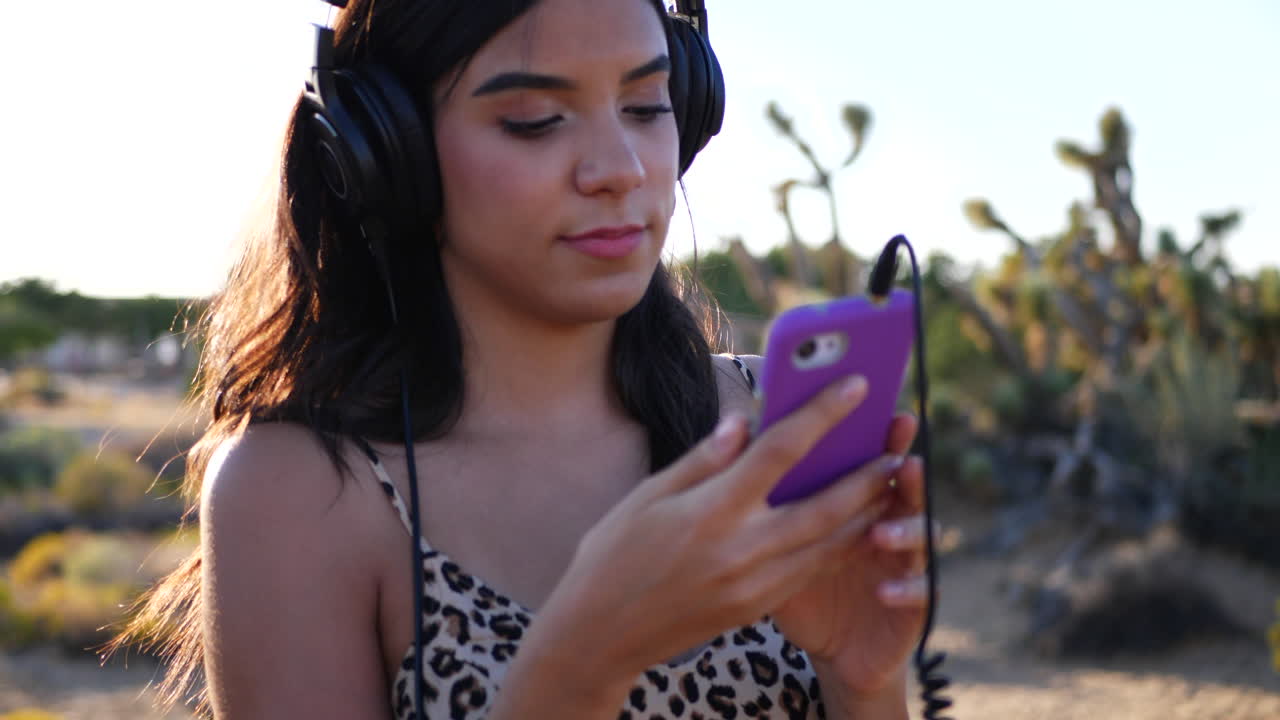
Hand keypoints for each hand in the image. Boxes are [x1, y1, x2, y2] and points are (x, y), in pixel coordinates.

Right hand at [529, 375, 891, 688]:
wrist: (599, 634)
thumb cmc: (613, 555)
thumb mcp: (647, 496)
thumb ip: (702, 459)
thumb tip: (743, 422)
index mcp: (710, 511)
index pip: (780, 452)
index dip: (823, 415)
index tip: (855, 386)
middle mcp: (739, 549)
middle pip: (823, 506)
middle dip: (866, 475)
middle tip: (896, 447)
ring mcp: (752, 585)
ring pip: (828, 545)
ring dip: (864, 514)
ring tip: (888, 485)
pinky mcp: (755, 608)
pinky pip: (809, 572)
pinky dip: (838, 547)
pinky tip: (853, 527)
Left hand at [771, 412, 931, 697]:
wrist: (832, 651)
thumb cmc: (801, 587)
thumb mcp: (773, 542)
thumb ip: (765, 494)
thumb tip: (740, 434)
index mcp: (854, 506)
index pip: (868, 462)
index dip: (878, 437)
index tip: (878, 409)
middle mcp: (887, 528)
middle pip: (903, 491)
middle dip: (904, 470)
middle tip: (903, 456)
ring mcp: (904, 567)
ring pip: (919, 539)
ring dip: (906, 530)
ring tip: (882, 530)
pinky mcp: (913, 609)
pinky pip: (922, 596)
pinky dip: (908, 590)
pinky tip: (886, 591)